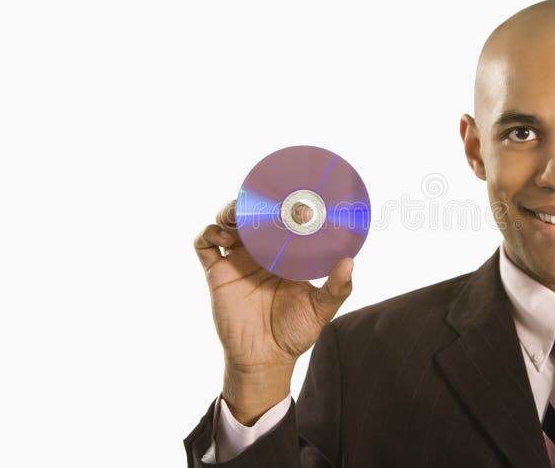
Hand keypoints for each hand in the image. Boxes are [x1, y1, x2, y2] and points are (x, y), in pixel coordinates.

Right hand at [193, 199, 353, 420]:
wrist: (266, 359)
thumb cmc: (295, 332)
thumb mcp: (321, 308)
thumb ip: (336, 288)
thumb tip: (350, 263)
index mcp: (283, 254)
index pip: (280, 220)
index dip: (284, 206)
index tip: (292, 195)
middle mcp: (259, 253)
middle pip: (251, 215)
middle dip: (254, 201)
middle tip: (264, 199)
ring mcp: (237, 261)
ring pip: (226, 222)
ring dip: (231, 211)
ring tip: (241, 214)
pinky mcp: (218, 274)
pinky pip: (204, 245)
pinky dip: (209, 233)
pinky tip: (225, 237)